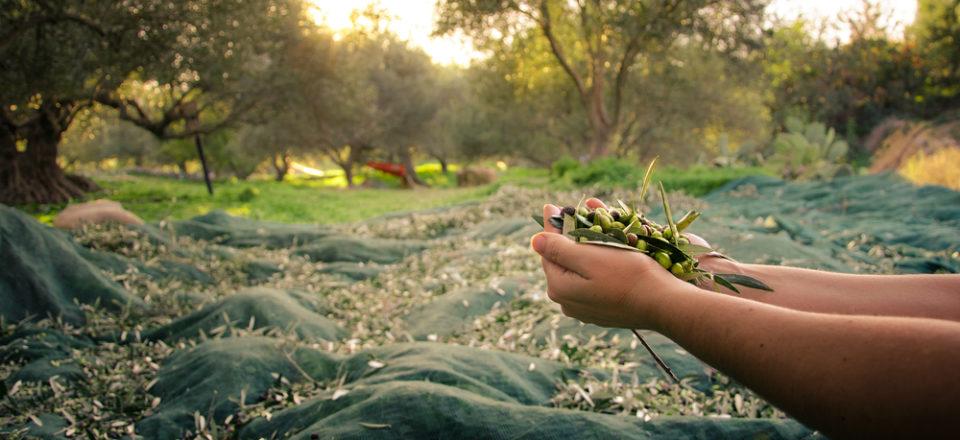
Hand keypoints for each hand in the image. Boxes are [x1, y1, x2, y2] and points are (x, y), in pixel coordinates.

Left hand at [531, 199, 697, 329]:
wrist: (663, 303)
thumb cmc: (628, 275)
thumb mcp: (590, 257)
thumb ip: (558, 249)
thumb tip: (534, 240)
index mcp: (559, 287)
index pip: (548, 250)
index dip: (551, 226)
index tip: (550, 206)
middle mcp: (567, 303)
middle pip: (562, 262)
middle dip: (567, 238)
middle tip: (571, 215)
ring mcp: (584, 310)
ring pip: (577, 272)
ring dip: (582, 251)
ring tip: (588, 230)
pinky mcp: (601, 312)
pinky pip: (591, 282)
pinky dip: (595, 266)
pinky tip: (604, 254)